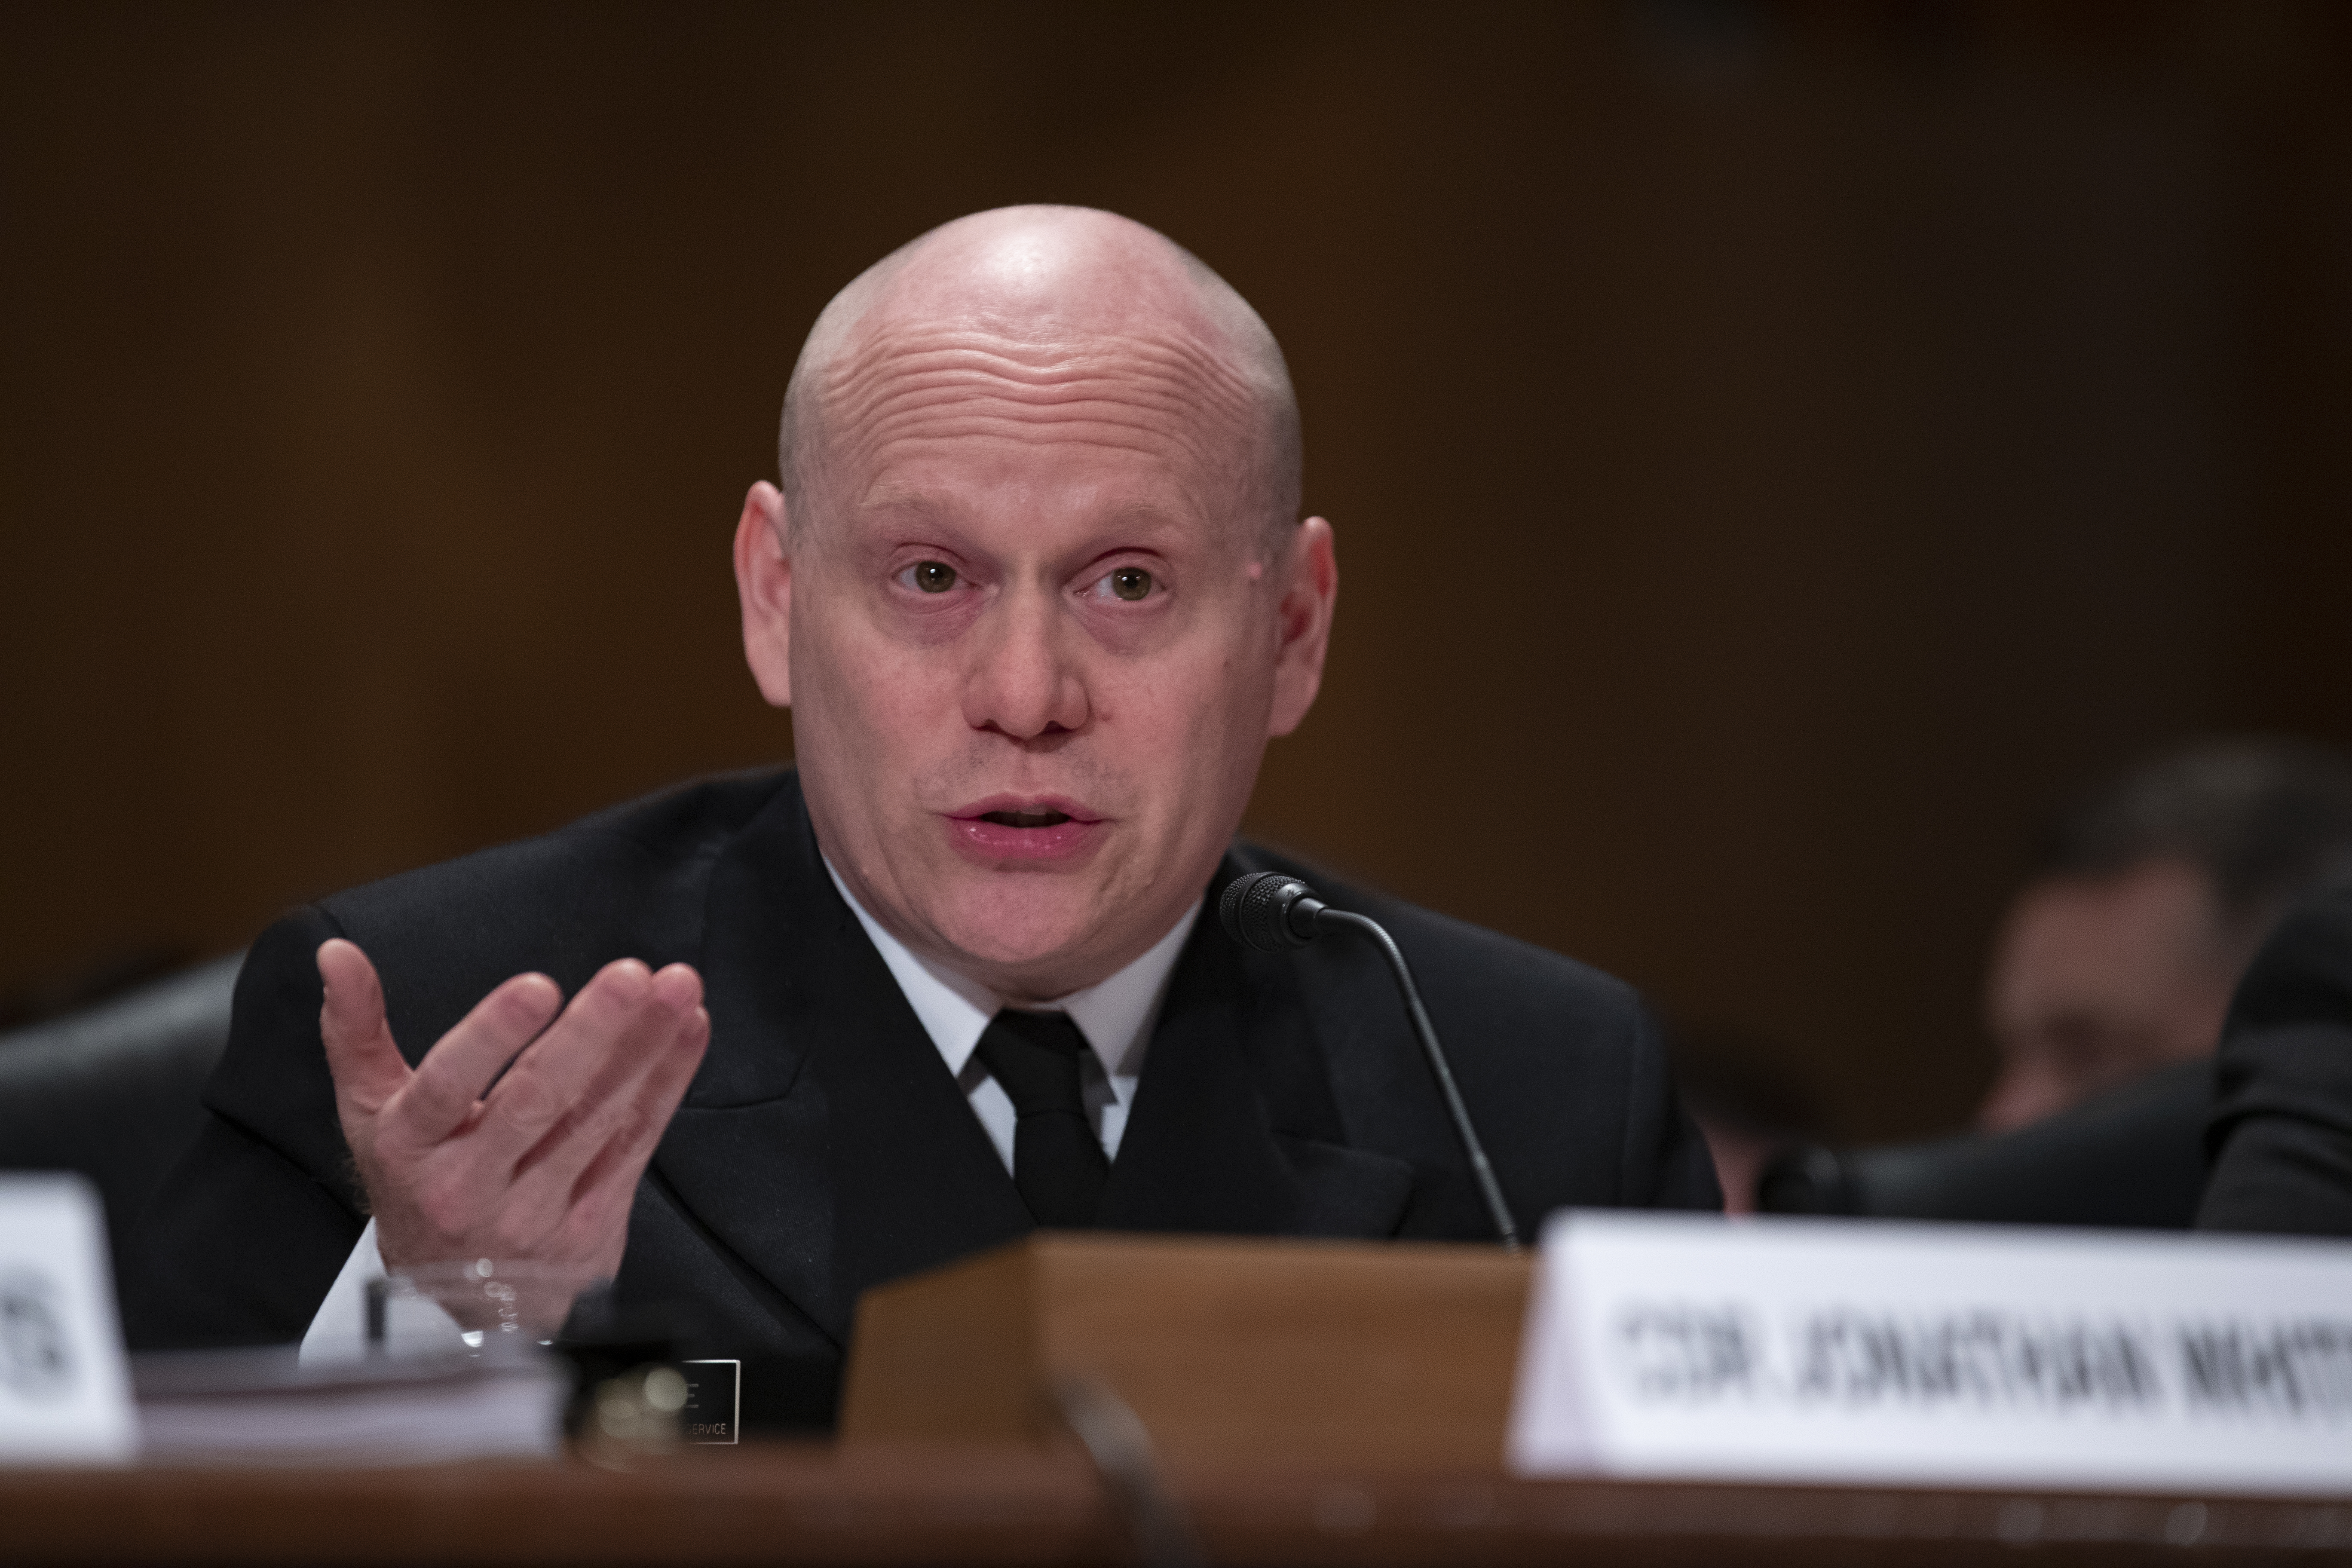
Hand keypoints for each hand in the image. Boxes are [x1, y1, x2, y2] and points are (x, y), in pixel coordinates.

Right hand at [316, 939, 709, 1280]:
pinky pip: (635, 1146)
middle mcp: (470, 1186)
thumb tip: (337, 953)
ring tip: (677, 986)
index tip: (538, 985)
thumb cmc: (417, 1179)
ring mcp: (535, 1214)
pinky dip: (666, 1084)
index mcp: (411, 1149)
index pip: (447, 1087)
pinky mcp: (591, 1229)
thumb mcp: (372, 1113)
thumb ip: (356, 1031)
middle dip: (589, 1034)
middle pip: (534, 1101)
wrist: (459, 1297)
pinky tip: (687, 1029)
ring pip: (596, 1120)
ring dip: (644, 1048)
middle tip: (630, 976)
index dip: (492, 1035)